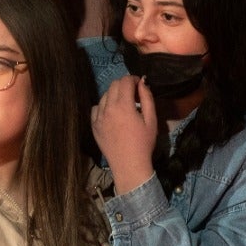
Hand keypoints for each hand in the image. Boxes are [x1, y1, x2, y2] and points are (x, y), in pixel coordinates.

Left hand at [90, 75, 158, 193]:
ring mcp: (98, 117)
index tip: (139, 85)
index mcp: (123, 106)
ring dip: (114, 95)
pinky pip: (96, 108)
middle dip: (124, 85)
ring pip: (104, 95)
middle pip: (113, 85)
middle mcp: (108, 108)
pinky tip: (112, 114)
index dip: (134, 79)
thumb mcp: (151, 120)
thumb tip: (142, 82)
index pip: (125, 81)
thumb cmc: (143, 143)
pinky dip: (104, 106)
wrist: (129, 165)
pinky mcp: (94, 126)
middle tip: (133, 95)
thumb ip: (147, 98)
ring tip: (124, 106)